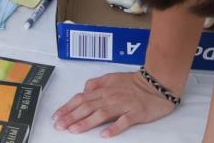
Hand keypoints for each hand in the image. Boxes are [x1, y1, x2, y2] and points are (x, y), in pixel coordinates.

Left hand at [52, 71, 176, 136]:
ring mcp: (123, 105)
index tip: (56, 116)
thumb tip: (83, 90)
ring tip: (74, 130)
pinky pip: (123, 122)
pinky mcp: (136, 113)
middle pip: (87, 107)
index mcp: (103, 89)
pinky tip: (104, 135)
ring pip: (101, 114)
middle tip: (59, 126)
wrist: (157, 83)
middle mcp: (110, 97)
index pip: (80, 99)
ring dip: (86, 122)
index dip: (67, 108)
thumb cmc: (134, 82)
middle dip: (71, 117)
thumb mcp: (111, 78)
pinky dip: (114, 128)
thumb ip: (96, 84)